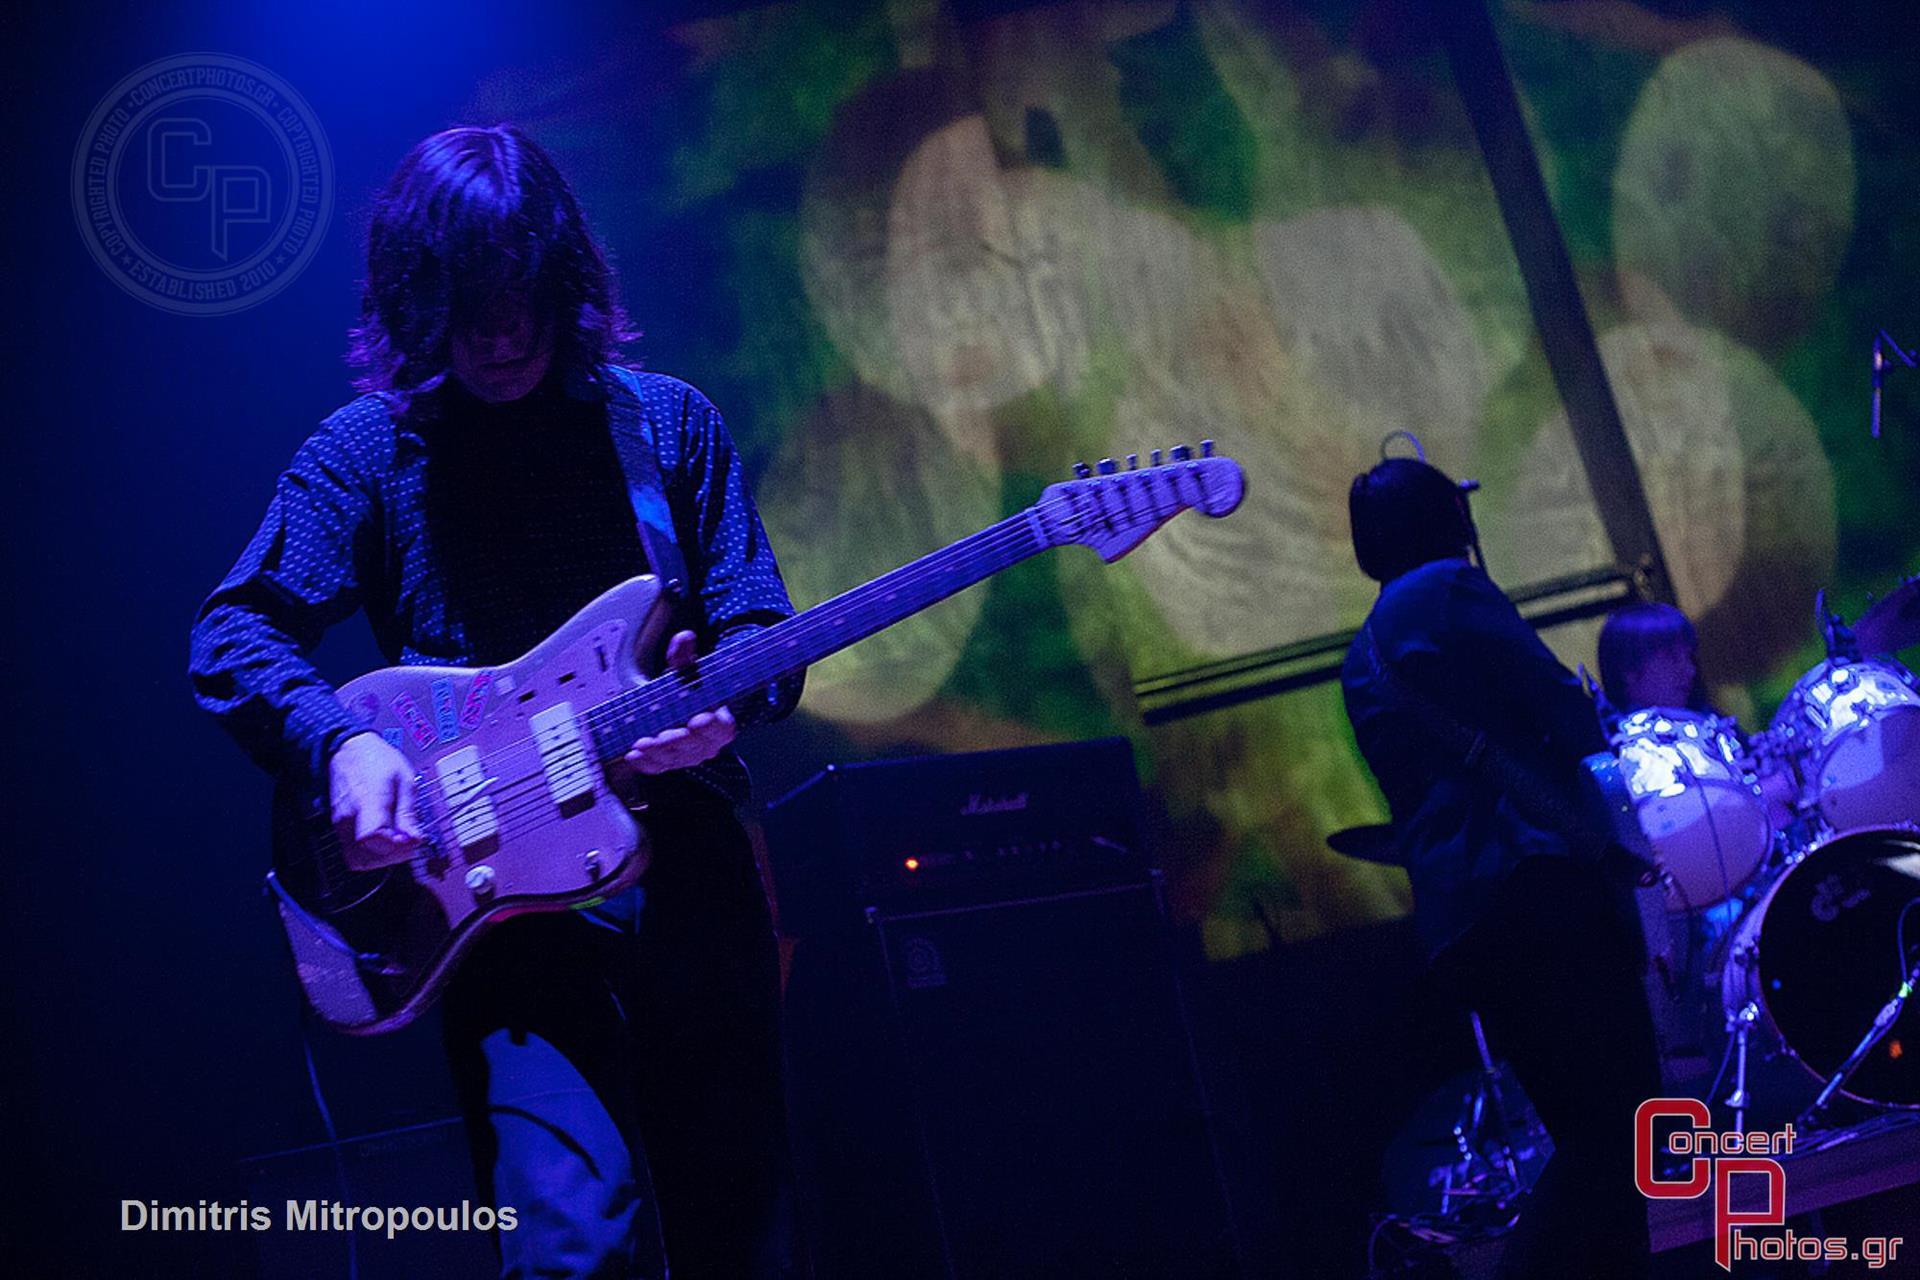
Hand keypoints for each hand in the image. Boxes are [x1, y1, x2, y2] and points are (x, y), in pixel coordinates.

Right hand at [329, 732, 423, 869]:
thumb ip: (408, 813)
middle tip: (410, 842)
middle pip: (366, 856)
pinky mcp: (338, 828)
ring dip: (381, 859)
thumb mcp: (405, 780)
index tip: (411, 840)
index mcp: (368, 800)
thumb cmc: (378, 761)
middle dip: (393, 857)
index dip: (394, 846)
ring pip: (357, 860)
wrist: (349, 750)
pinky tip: (385, 841)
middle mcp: (349, 816)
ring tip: (398, 842)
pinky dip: (370, 854)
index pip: (373, 837)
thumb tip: (414, 839)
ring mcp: (340, 824)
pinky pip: (352, 853)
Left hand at [616, 630, 736, 776]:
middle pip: (697, 747)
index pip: (723, 727)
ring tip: (641, 743)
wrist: (678, 708)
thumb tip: (684, 638)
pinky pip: (659, 767)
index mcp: (719, 719)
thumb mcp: (686, 671)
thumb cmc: (686, 690)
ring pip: (676, 759)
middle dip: (679, 741)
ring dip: (658, 753)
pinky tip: (632, 755)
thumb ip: (685, 656)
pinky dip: (645, 763)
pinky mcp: (669, 761)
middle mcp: (707, 742)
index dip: (712, 726)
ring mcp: (688, 754)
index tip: (698, 719)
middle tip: (663, 735)